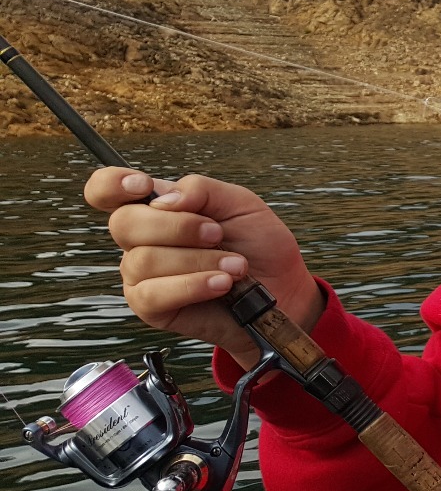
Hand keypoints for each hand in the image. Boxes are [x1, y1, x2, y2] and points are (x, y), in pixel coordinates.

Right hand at [83, 168, 320, 364]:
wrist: (282, 289)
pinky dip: (192, 285)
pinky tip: (221, 284)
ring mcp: (141, 273)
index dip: (111, 184)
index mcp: (156, 208)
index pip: (107, 190)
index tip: (142, 186)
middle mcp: (141, 239)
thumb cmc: (257, 244)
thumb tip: (162, 198)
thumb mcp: (240, 203)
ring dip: (198, 261)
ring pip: (144, 259)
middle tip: (217, 234)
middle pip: (124, 223)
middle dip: (177, 227)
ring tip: (235, 266)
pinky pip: (152, 293)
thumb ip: (201, 189)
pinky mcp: (150, 306)